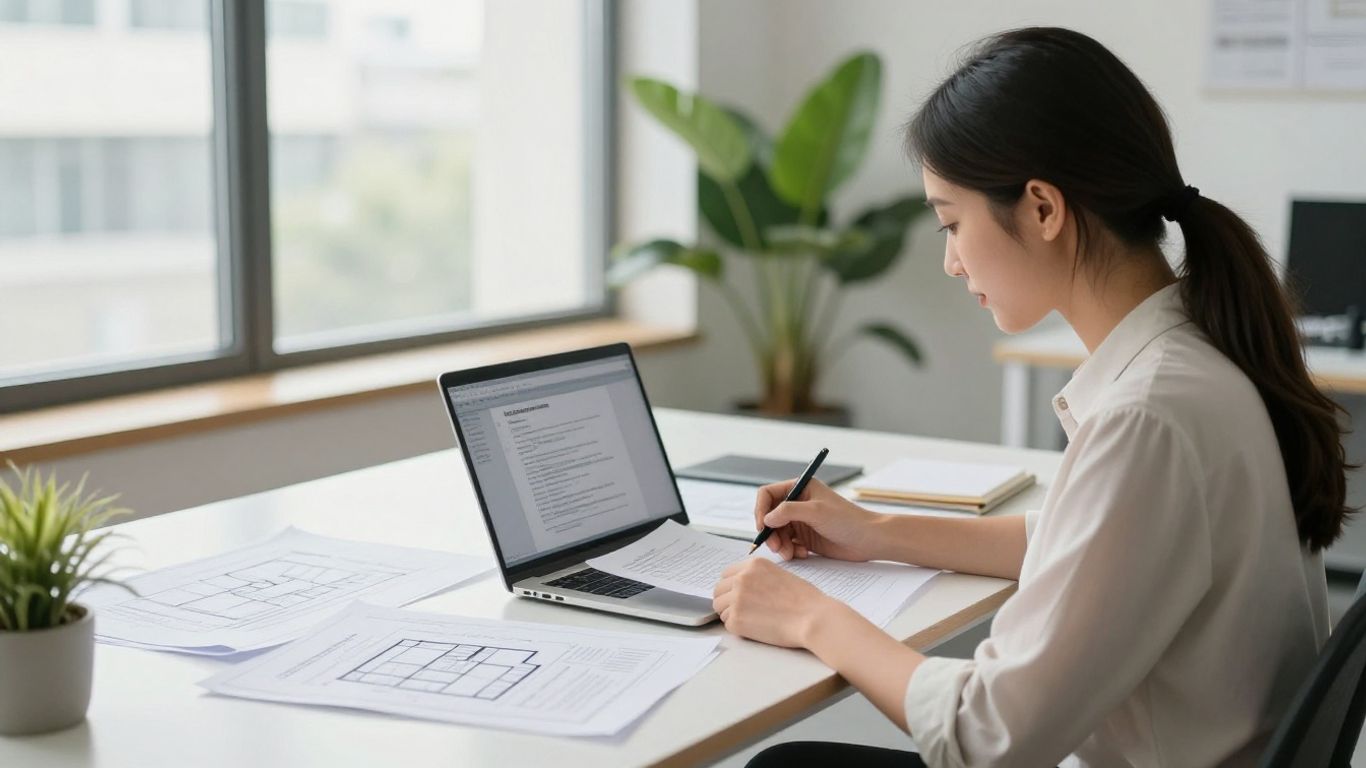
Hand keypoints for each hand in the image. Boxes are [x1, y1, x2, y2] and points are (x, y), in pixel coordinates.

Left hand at [711, 557, 834, 646]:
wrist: (812, 618)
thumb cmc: (804, 600)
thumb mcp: (779, 575)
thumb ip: (758, 578)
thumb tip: (744, 587)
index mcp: (752, 565)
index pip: (726, 575)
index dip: (731, 587)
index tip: (738, 595)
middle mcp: (741, 578)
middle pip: (718, 591)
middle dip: (727, 601)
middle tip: (743, 611)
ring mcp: (736, 599)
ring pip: (720, 608)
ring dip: (731, 615)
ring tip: (753, 620)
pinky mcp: (736, 620)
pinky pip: (727, 624)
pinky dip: (738, 628)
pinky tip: (757, 628)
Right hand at [753, 478, 882, 561]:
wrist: (869, 540)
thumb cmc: (847, 520)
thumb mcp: (816, 511)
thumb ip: (787, 512)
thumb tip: (766, 519)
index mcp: (800, 488)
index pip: (768, 494)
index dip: (761, 510)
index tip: (763, 527)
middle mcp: (798, 503)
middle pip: (769, 516)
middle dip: (770, 533)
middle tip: (776, 547)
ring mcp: (801, 521)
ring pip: (777, 533)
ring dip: (779, 545)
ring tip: (790, 554)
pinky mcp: (806, 538)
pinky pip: (787, 544)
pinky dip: (790, 551)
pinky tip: (803, 554)